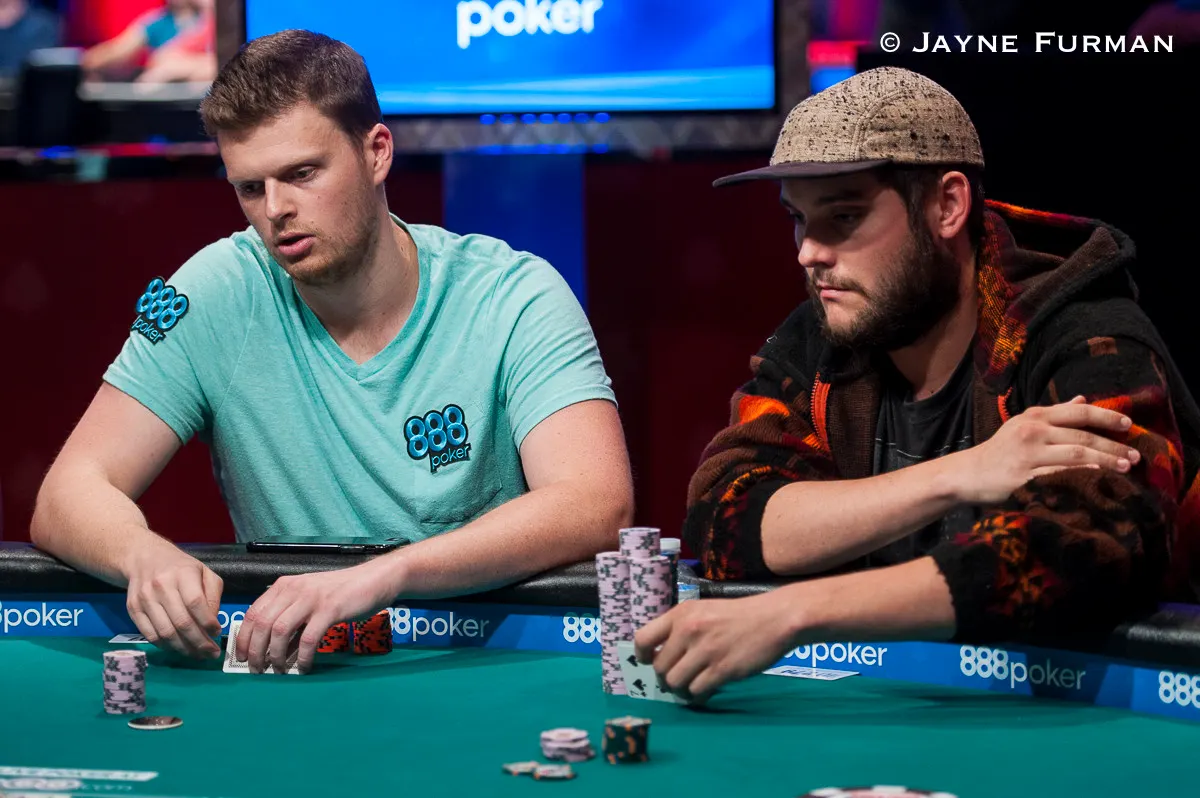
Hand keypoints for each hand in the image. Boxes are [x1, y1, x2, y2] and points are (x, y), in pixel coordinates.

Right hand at [126, 545, 222, 658]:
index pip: (195, 603)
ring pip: (165, 633)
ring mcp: (144, 599)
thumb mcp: (204, 572)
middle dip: (199, 642)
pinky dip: (166, 646)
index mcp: (183, 573)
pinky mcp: (133, 609)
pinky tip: (178, 648)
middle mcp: (161, 586)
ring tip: (197, 655)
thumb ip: (212, 596)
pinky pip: (150, 635)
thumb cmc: (180, 567)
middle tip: (211, 653)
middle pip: (181, 622)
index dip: (207, 622)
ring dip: (183, 649)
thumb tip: (213, 623)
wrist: (144, 558)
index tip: (217, 633)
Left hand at [236, 558, 399, 673]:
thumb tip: (271, 647)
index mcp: (284, 585)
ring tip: (279, 671)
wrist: (374, 579)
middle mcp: (293, 589)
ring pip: (280, 631)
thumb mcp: (308, 598)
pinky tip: (304, 667)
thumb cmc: (341, 592)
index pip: (253, 613)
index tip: (242, 657)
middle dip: (256, 652)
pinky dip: (302, 657)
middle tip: (257, 670)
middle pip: (262, 624)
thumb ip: (289, 616)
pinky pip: (308, 639)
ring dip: (275, 656)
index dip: (244, 638)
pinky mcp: (330, 609)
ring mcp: (312, 599)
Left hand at [634, 592, 798, 701]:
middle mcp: (688, 630)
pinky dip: (698, 696)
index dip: (642, 656)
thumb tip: (661, 655)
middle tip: (679, 679)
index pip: (643, 639)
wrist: (774, 618)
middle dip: (666, 678)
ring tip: (692, 686)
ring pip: (675, 683)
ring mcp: (705, 650)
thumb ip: (682, 629)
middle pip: (659, 667)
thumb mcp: (704, 611)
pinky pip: (697, 691)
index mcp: (681, 614)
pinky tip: (706, 691)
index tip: (650, 662)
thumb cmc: (739, 615)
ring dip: (681, 690)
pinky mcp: (722, 669)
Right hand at [953, 395, 1139, 503]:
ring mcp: (1028, 454)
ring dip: (1106, 461)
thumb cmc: (1001, 450)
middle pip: (1082, 435)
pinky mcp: (1024, 476)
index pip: (1079, 412)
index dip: (1106, 417)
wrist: (969, 473)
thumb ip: (1055, 414)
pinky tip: (1100, 480)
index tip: (1129, 425)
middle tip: (1135, 456)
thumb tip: (1083, 399)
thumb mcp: (1024, 425)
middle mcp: (1033, 431)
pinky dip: (1083, 476)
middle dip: (1113, 446)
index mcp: (1036, 416)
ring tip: (1126, 468)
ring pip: (1077, 454)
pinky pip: (1061, 475)